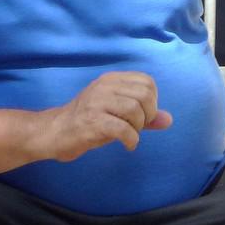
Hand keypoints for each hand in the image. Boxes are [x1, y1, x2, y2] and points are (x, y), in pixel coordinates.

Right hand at [41, 72, 172, 162]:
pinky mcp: (92, 121)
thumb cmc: (88, 123)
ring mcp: (96, 102)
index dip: (152, 101)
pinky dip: (131, 140)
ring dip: (138, 128)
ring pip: (135, 110)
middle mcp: (104, 86)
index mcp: (111, 80)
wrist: (55, 132)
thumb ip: (143, 116)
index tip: (143, 115)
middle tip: (138, 127)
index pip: (146, 81)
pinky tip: (127, 145)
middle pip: (144, 94)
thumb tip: (169, 120)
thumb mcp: (117, 114)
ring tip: (130, 135)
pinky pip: (123, 129)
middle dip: (148, 115)